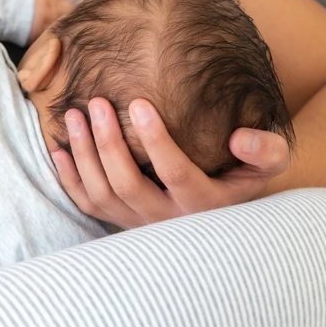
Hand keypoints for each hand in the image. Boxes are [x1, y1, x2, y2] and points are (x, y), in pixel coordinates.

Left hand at [31, 0, 70, 41]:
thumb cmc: (10, 23)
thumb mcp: (30, 36)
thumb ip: (46, 33)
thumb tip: (54, 33)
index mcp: (51, 19)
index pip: (66, 19)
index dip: (60, 20)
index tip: (54, 21)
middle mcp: (54, 3)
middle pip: (67, 6)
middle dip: (59, 9)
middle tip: (48, 10)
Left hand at [50, 97, 290, 228]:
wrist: (221, 215)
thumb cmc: (241, 180)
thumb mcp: (266, 168)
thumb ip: (265, 151)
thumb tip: (240, 138)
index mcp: (203, 204)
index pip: (175, 173)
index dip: (155, 140)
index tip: (139, 103)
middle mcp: (168, 220)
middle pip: (127, 183)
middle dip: (107, 142)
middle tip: (97, 102)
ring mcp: (140, 224)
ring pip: (102, 193)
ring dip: (84, 153)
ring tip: (74, 115)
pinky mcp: (121, 222)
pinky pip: (87, 205)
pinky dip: (69, 178)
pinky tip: (59, 149)